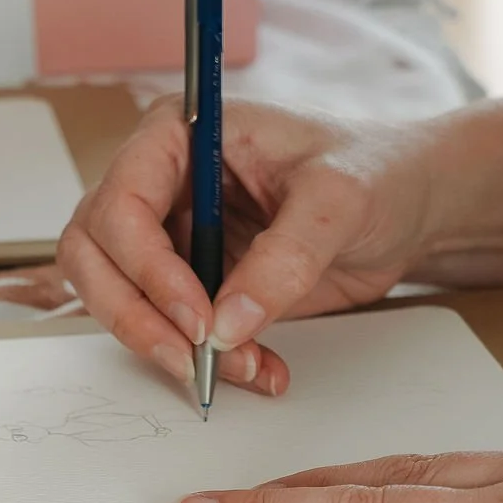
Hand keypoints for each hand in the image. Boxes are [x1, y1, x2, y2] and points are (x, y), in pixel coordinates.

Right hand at [58, 98, 445, 396]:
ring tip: (246, 367)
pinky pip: (167, 330)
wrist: (408, 204)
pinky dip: (202, 362)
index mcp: (179, 134)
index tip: (198, 318)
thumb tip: (227, 327)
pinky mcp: (191, 282)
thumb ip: (284, 259)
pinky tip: (261, 368)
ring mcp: (170, 235)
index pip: (121, 203)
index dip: (146, 267)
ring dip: (167, 346)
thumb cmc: (376, 170)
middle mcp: (160, 182)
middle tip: (192, 359)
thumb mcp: (339, 201)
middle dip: (136, 315)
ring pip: (119, 300)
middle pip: (94, 256)